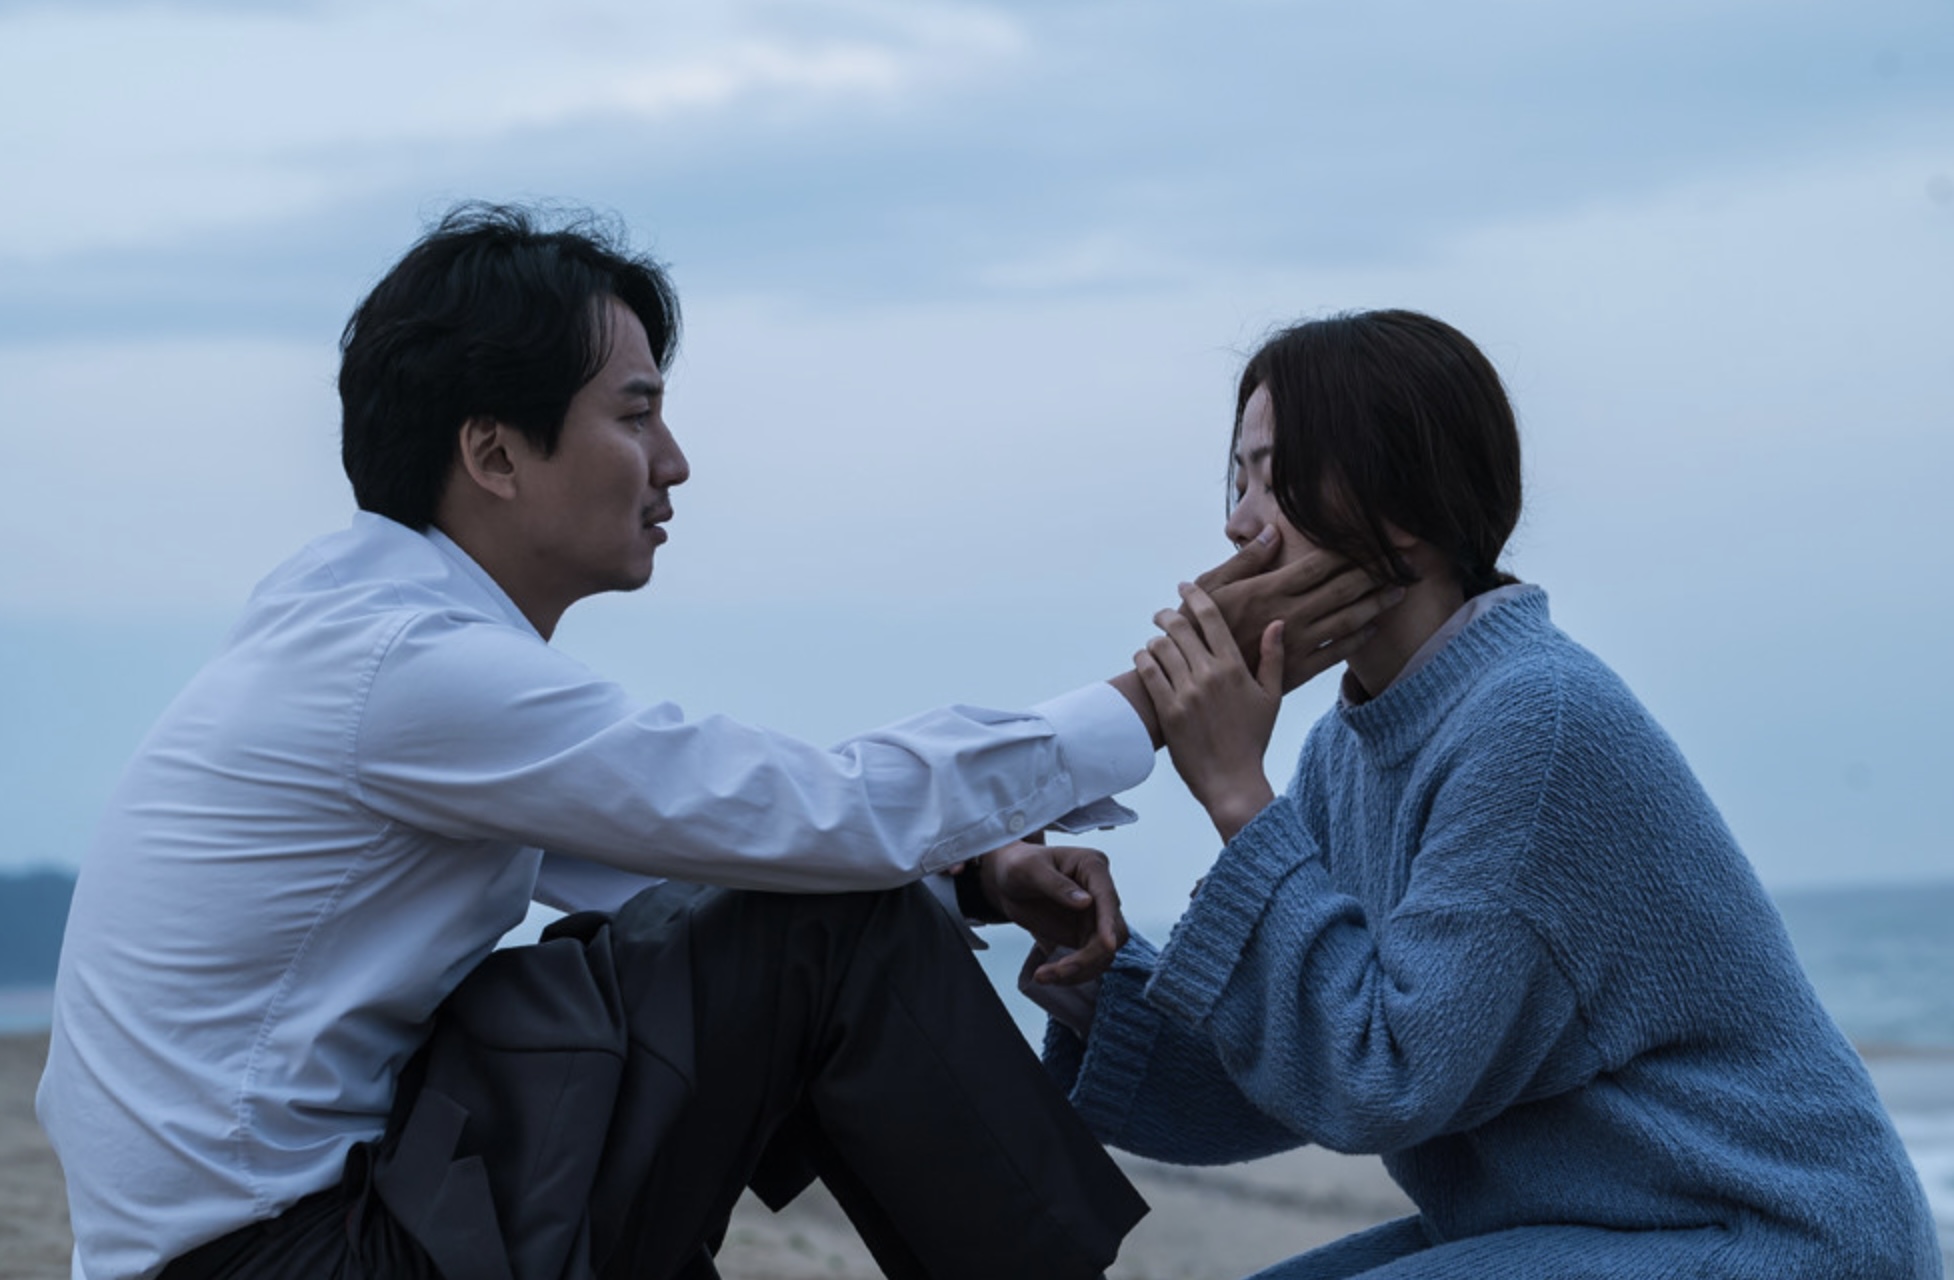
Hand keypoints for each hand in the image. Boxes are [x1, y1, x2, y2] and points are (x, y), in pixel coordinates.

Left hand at [978, 840, 1126, 983]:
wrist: (1006, 882)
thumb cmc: (1018, 865)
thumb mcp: (1029, 869)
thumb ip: (1056, 884)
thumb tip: (1086, 902)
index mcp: (1093, 867)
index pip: (1108, 898)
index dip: (1109, 923)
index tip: (1106, 945)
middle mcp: (1100, 893)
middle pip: (1113, 931)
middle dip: (1090, 956)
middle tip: (1059, 971)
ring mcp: (1095, 916)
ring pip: (1103, 952)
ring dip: (1079, 970)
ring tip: (1044, 976)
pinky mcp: (1084, 935)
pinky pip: (1089, 960)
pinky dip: (1072, 973)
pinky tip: (1048, 975)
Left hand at [1136, 582, 1283, 840]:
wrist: (1232, 780)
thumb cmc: (1253, 739)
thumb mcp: (1271, 697)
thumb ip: (1272, 657)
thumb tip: (1275, 623)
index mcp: (1235, 667)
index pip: (1211, 619)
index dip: (1195, 596)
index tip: (1185, 586)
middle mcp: (1209, 675)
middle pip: (1180, 628)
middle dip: (1167, 615)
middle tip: (1162, 613)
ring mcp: (1187, 692)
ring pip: (1160, 647)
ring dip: (1154, 638)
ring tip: (1155, 640)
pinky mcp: (1168, 710)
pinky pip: (1148, 673)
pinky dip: (1142, 658)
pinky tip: (1143, 656)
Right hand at [1195, 525, 1403, 691]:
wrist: (1192, 677)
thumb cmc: (1195, 626)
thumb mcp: (1212, 585)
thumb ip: (1246, 559)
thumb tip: (1274, 532)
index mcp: (1268, 589)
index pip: (1319, 564)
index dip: (1350, 549)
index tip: (1374, 537)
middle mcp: (1289, 614)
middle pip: (1342, 588)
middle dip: (1376, 571)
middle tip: (1403, 560)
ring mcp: (1295, 643)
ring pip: (1347, 619)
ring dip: (1376, 603)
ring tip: (1399, 590)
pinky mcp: (1297, 669)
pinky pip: (1336, 652)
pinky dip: (1358, 639)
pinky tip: (1374, 627)